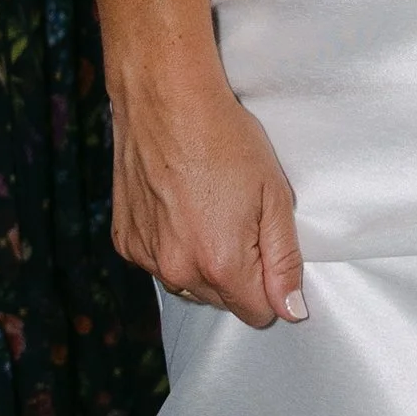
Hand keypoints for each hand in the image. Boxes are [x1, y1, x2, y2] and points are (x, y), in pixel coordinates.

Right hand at [110, 66, 304, 325]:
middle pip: (221, 302)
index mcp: (221, 266)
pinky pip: (157, 262)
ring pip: (187, 286)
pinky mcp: (125, 241)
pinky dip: (171, 246)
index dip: (270, 286)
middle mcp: (178, 271)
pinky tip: (179, 208)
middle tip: (240, 221)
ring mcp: (146, 257)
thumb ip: (285, 261)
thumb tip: (291, 311)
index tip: (268, 250)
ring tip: (208, 212)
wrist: (167, 102)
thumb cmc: (226, 141)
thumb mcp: (275, 197)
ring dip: (201, 264)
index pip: (257, 313)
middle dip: (237, 276)